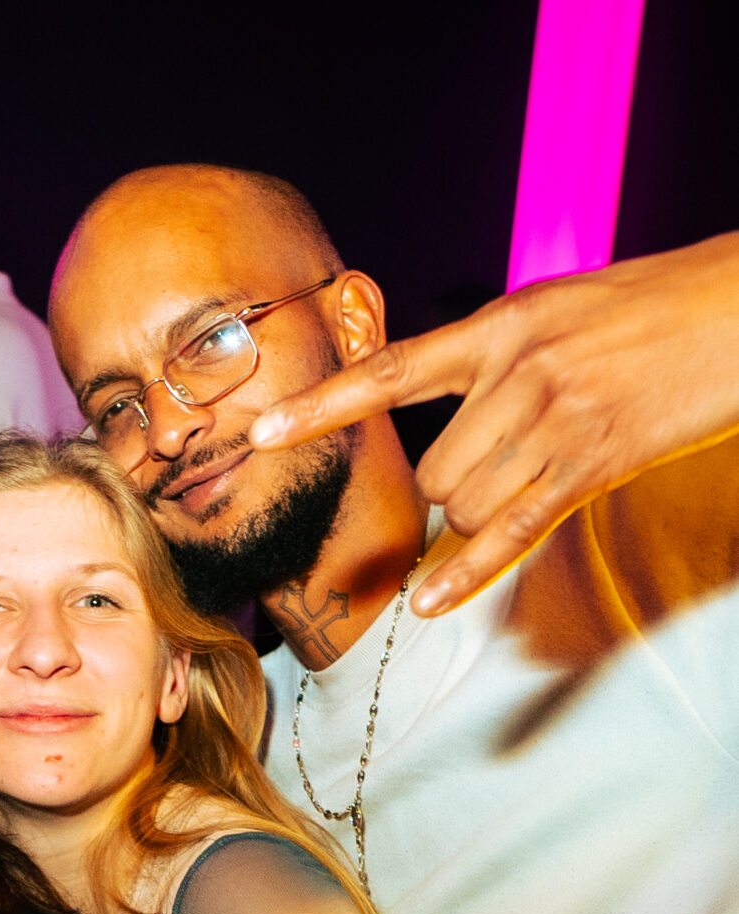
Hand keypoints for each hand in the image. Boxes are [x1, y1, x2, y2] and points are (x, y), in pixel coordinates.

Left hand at [247, 231, 738, 617]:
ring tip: (547, 474)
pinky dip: (466, 575)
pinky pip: (510, 534)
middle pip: (434, 473)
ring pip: (467, 506)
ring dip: (484, 517)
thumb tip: (454, 407)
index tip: (259, 434)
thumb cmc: (654, 311)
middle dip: (454, 492)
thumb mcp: (563, 308)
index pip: (392, 371)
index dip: (321, 407)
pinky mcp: (590, 463)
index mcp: (504, 322)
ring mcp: (552, 420)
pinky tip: (428, 604)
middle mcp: (517, 371)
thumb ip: (499, 354)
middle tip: (512, 469)